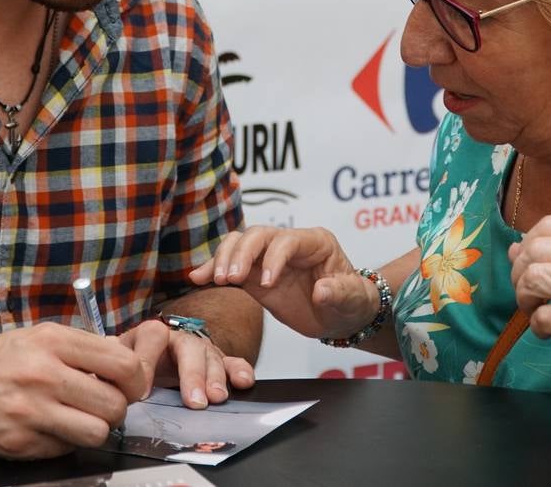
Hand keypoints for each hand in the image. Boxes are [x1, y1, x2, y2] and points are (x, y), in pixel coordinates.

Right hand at [0, 322, 151, 459]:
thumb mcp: (35, 338)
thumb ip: (80, 348)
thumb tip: (128, 359)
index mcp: (52, 340)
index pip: (122, 364)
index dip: (135, 379)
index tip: (129, 384)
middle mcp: (42, 373)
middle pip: (115, 404)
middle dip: (116, 409)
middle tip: (101, 405)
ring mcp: (29, 410)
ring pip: (97, 432)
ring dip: (93, 429)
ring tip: (77, 419)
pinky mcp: (17, 442)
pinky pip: (65, 449)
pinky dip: (64, 442)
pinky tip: (47, 428)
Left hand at [120, 318, 254, 409]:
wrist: (148, 355)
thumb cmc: (132, 362)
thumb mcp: (116, 362)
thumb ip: (107, 369)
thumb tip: (96, 381)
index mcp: (148, 334)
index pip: (150, 337)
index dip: (146, 363)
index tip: (141, 393)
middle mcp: (177, 338)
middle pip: (188, 347)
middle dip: (192, 375)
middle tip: (194, 401)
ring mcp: (199, 348)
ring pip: (211, 356)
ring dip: (216, 377)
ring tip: (216, 398)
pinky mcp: (216, 361)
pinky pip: (232, 362)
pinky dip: (240, 371)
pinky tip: (244, 382)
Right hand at [189, 227, 378, 341]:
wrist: (342, 315)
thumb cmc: (351, 302)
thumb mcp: (353, 300)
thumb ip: (340, 293)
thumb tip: (322, 291)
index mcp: (315, 242)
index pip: (287, 240)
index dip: (273, 258)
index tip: (267, 284)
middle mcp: (289, 243)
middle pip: (257, 234)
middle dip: (241, 253)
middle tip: (232, 279)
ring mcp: (269, 257)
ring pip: (240, 243)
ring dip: (224, 258)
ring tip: (214, 279)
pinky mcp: (255, 274)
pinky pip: (231, 264)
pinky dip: (214, 269)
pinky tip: (198, 278)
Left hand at [507, 215, 550, 410]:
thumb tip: (514, 249)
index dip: (528, 243)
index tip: (528, 264)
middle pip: (535, 249)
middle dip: (520, 273)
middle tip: (527, 294)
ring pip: (534, 278)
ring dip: (524, 298)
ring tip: (535, 311)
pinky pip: (542, 316)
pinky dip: (537, 326)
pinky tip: (548, 333)